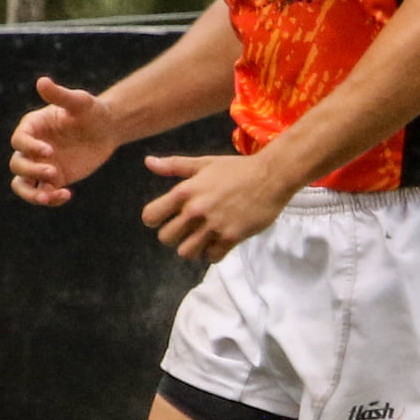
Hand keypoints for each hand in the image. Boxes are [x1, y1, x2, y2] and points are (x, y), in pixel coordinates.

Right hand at [9, 77, 118, 206]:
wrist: (107, 128)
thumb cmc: (92, 111)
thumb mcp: (80, 102)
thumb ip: (60, 95)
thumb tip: (42, 81)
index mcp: (32, 127)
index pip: (19, 141)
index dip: (30, 148)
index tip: (49, 151)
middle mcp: (31, 147)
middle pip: (17, 165)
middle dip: (32, 171)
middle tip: (54, 173)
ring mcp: (40, 165)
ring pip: (22, 184)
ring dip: (31, 194)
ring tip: (48, 198)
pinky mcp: (53, 179)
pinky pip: (43, 194)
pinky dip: (51, 199)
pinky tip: (67, 195)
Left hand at [142, 152, 293, 261]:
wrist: (271, 176)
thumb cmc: (237, 169)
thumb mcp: (204, 163)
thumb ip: (174, 165)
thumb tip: (148, 162)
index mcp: (185, 192)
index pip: (151, 216)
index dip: (155, 219)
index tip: (164, 218)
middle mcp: (196, 210)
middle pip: (166, 238)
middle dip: (174, 235)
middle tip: (187, 229)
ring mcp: (214, 226)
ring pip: (186, 252)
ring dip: (193, 247)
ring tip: (202, 238)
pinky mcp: (231, 237)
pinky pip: (211, 257)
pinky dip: (212, 253)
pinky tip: (219, 242)